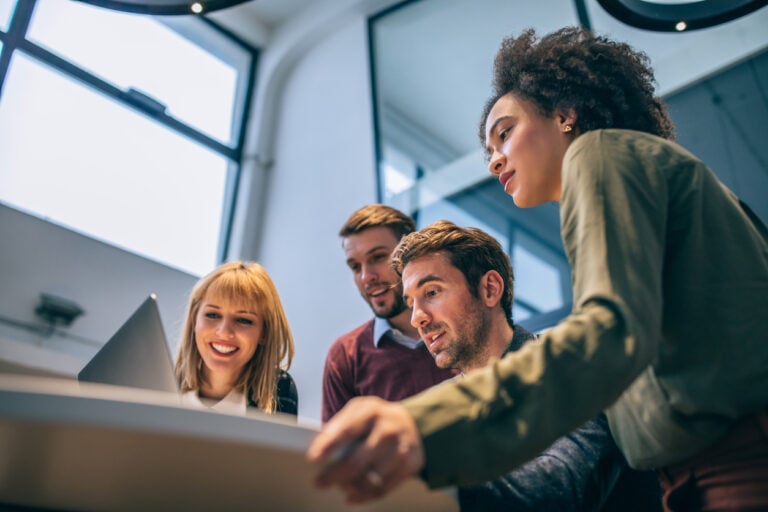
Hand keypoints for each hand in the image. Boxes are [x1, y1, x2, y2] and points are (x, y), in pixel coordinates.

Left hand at [307, 396, 424, 503]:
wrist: (411, 422)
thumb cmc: (375, 419)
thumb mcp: (358, 411)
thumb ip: (340, 426)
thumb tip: (319, 449)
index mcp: (372, 410)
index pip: (347, 430)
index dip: (329, 444)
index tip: (312, 458)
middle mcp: (389, 428)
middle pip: (357, 460)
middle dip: (334, 474)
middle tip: (319, 483)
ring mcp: (402, 447)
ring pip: (370, 479)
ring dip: (350, 486)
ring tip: (340, 485)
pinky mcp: (411, 463)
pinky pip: (383, 488)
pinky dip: (364, 496)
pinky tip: (353, 495)